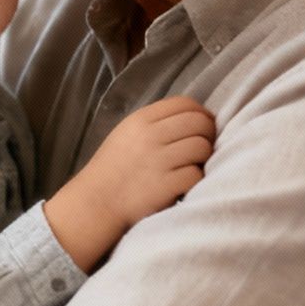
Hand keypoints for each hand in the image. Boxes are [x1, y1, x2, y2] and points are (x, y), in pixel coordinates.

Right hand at [45, 96, 213, 270]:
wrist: (96, 202)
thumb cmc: (114, 168)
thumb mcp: (127, 133)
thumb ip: (156, 123)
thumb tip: (196, 119)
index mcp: (140, 119)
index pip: (184, 103)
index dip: (201, 113)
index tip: (201, 127)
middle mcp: (150, 136)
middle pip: (199, 122)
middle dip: (208, 134)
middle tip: (202, 148)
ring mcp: (159, 161)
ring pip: (202, 147)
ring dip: (203, 158)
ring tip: (191, 166)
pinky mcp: (166, 185)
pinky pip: (196, 174)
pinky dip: (194, 180)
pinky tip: (183, 184)